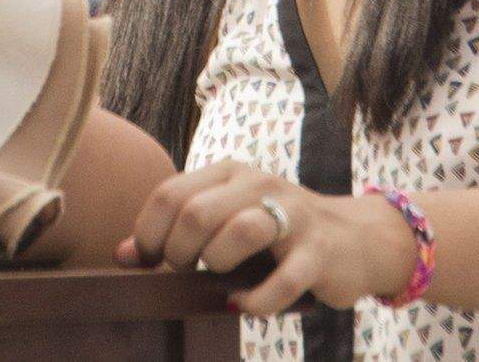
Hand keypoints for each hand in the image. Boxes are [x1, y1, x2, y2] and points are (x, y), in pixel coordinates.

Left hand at [116, 160, 417, 317]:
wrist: (356, 239)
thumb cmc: (278, 234)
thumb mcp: (228, 221)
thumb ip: (177, 233)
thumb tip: (122, 256)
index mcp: (230, 173)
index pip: (169, 194)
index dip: (148, 235)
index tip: (150, 263)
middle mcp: (260, 184)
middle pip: (197, 212)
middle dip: (179, 252)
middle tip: (184, 272)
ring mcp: (293, 216)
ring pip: (241, 231)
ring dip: (216, 265)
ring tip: (217, 279)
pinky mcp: (319, 253)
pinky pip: (282, 280)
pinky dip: (257, 301)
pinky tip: (244, 305)